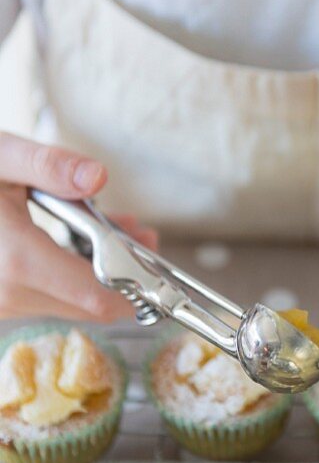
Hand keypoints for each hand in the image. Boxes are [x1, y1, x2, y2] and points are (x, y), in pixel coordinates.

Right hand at [0, 132, 157, 321]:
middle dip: (124, 273)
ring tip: (115, 229)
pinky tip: (77, 244)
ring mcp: (2, 304)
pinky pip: (48, 298)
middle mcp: (8, 293)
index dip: (137, 289)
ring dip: (97, 272)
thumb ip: (50, 166)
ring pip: (70, 301)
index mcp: (15, 260)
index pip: (97, 297)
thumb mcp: (1, 158)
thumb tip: (97, 176)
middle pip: (91, 304)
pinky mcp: (0, 304)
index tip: (158, 266)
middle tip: (144, 235)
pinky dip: (70, 276)